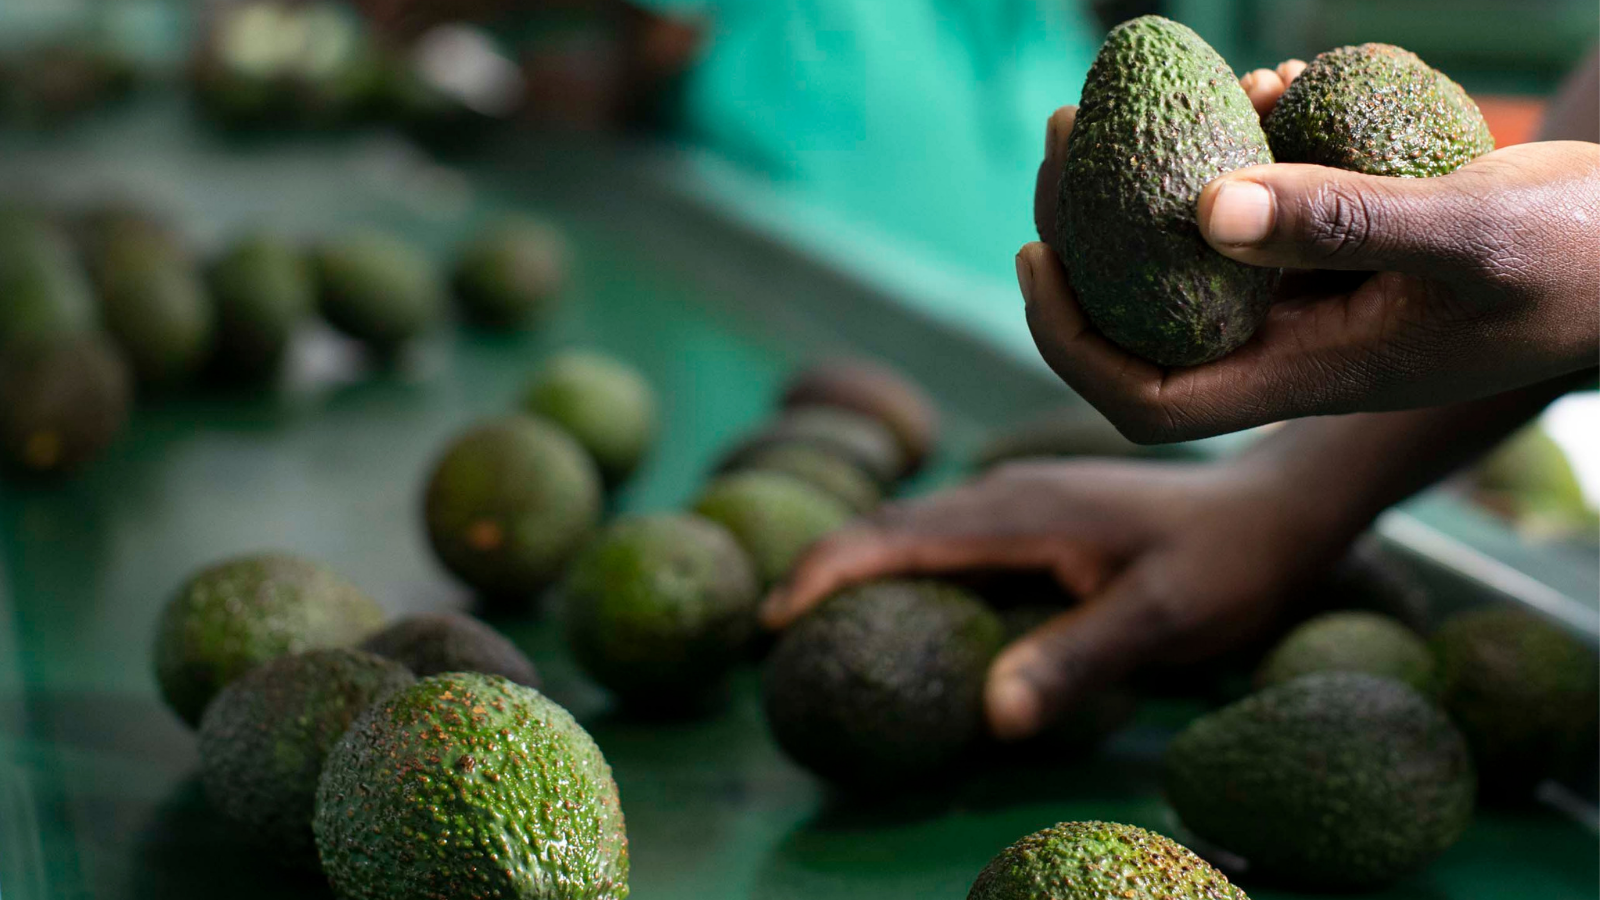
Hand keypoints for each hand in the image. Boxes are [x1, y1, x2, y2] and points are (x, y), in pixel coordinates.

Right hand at [760, 456, 1361, 740]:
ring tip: (806, 622)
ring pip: (911, 530)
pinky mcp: (1029, 516)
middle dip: (820, 573)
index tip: (770, 620)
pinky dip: (898, 568)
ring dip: (855, 569)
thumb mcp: (1165, 621)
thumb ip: (1079, 659)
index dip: (825, 573)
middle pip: (887, 527)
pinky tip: (893, 604)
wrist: (1273, 511)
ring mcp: (1015, 499)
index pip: (895, 535)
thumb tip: (992, 715)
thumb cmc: (1226, 567)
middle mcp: (1004, 495)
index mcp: (1020, 511)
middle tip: (767, 637)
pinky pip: (943, 539)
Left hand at [1025, 66, 1599, 443]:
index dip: (1074, 342)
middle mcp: (1298, 343)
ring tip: (1121, 99)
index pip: (1151, 396)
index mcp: (1310, 374)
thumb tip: (1203, 209)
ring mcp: (1321, 295)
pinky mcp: (1349, 244)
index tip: (1039, 257)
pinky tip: (1275, 78)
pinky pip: (1272, 199)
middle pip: (1151, 315)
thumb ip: (1344, 222)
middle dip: (1087, 238)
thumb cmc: (1581, 258)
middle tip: (1060, 141)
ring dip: (1154, 182)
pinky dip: (1257, 142)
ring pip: (1202, 251)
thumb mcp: (1468, 233)